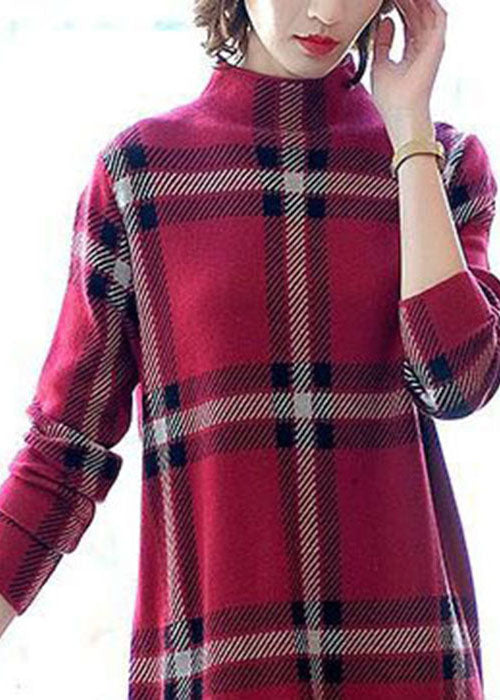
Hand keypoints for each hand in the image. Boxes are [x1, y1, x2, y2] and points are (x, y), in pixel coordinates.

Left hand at [370, 0, 446, 138]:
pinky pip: (438, 16)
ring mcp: (432, 46)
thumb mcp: (379, 64)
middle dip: (406, 1)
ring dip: (417, 1)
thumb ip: (383, 42)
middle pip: (417, 14)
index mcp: (411, 52)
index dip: (398, 7)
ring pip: (427, 12)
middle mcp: (424, 47)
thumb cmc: (390, 97)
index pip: (407, 21)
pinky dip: (430, 4)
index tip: (388, 2)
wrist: (401, 112)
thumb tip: (386, 21)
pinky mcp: (438, 45)